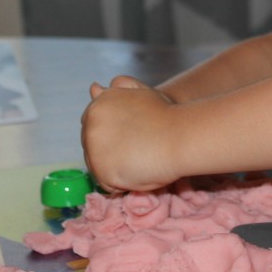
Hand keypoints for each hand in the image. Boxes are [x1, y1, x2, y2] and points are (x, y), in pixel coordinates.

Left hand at [80, 75, 178, 193]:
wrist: (181, 136)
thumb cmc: (165, 114)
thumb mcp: (140, 93)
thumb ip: (117, 90)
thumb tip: (93, 88)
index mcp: (97, 105)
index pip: (92, 125)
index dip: (111, 132)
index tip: (130, 135)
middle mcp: (90, 124)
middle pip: (91, 146)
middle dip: (110, 149)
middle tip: (138, 147)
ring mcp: (93, 149)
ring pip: (97, 166)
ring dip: (114, 166)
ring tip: (139, 158)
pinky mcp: (101, 171)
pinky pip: (106, 184)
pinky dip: (120, 183)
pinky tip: (138, 171)